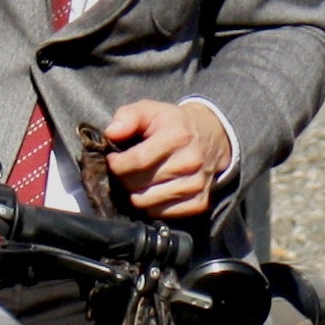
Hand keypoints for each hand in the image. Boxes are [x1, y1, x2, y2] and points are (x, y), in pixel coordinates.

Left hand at [95, 99, 231, 221]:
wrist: (213, 137)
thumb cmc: (173, 124)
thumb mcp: (150, 110)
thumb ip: (127, 117)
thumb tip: (111, 133)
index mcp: (178, 136)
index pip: (137, 160)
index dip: (117, 164)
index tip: (113, 159)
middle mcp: (190, 162)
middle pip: (138, 184)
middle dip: (124, 178)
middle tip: (126, 169)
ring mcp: (196, 185)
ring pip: (146, 202)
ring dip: (136, 193)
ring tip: (139, 180)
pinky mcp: (200, 203)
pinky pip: (161, 214)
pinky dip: (152, 205)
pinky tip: (154, 190)